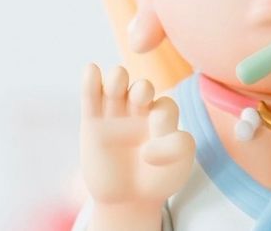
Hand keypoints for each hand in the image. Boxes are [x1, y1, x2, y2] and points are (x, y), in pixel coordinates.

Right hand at [79, 65, 194, 209]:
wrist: (129, 199)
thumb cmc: (158, 179)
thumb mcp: (179, 165)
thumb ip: (178, 147)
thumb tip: (148, 147)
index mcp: (163, 116)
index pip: (166, 107)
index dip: (164, 119)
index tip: (160, 140)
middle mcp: (140, 110)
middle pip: (142, 87)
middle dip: (142, 89)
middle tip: (141, 96)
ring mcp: (116, 114)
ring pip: (116, 85)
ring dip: (118, 78)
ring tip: (118, 81)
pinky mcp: (92, 122)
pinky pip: (91, 96)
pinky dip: (91, 81)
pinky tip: (91, 70)